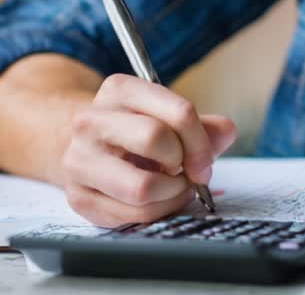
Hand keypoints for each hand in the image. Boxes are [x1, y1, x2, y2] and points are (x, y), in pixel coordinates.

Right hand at [60, 74, 236, 226]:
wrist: (86, 147)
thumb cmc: (136, 130)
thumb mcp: (167, 116)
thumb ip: (203, 125)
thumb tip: (226, 132)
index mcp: (120, 90)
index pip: (179, 113)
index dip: (201, 142)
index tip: (205, 161)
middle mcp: (91, 121)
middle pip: (156, 140)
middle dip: (184, 163)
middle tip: (188, 173)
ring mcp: (79, 160)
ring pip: (143, 187)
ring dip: (172, 194)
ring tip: (173, 187)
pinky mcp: (77, 196)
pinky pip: (132, 215)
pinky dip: (156, 212)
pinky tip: (156, 201)